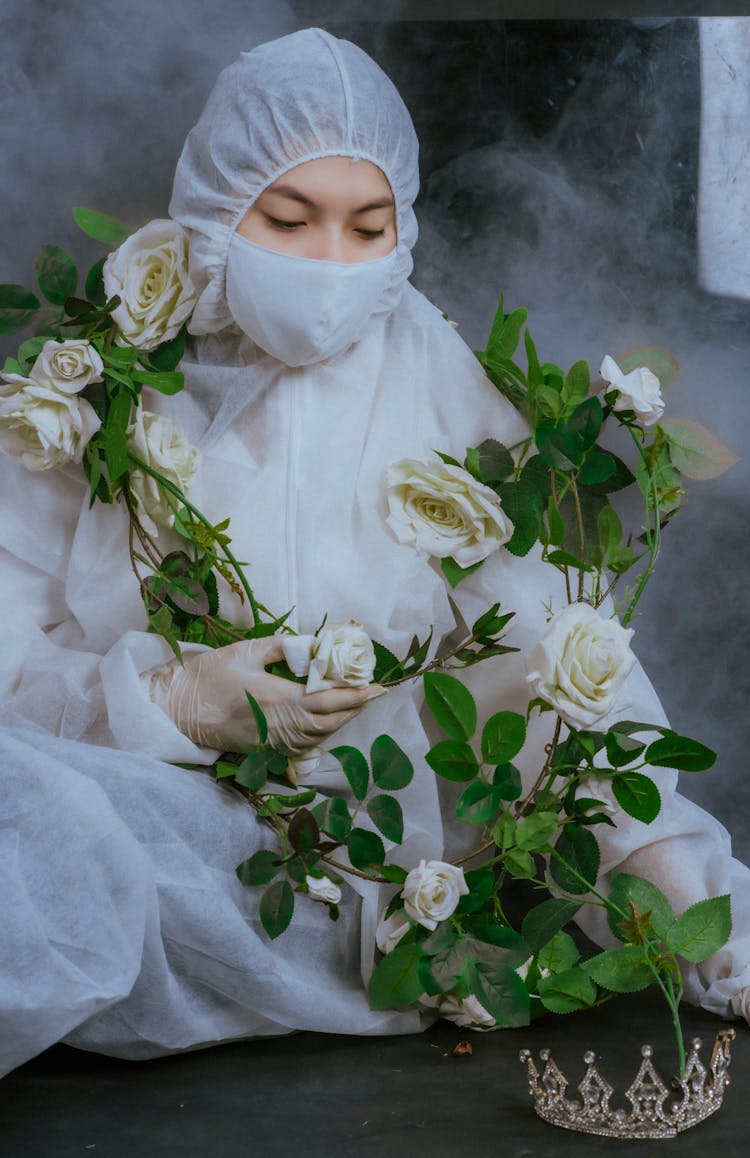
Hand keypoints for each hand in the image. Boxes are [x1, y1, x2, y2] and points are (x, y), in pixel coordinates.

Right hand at [150, 636, 381, 754]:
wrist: (175, 708)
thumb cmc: (208, 675)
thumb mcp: (245, 652)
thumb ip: (281, 648)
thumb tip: (312, 643)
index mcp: (277, 697)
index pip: (327, 699)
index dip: (355, 695)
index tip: (376, 686)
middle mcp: (278, 724)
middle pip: (329, 722)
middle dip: (354, 709)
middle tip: (372, 694)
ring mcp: (271, 741)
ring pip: (317, 737)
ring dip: (340, 722)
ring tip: (355, 705)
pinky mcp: (262, 750)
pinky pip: (301, 746)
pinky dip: (320, 735)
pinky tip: (327, 723)